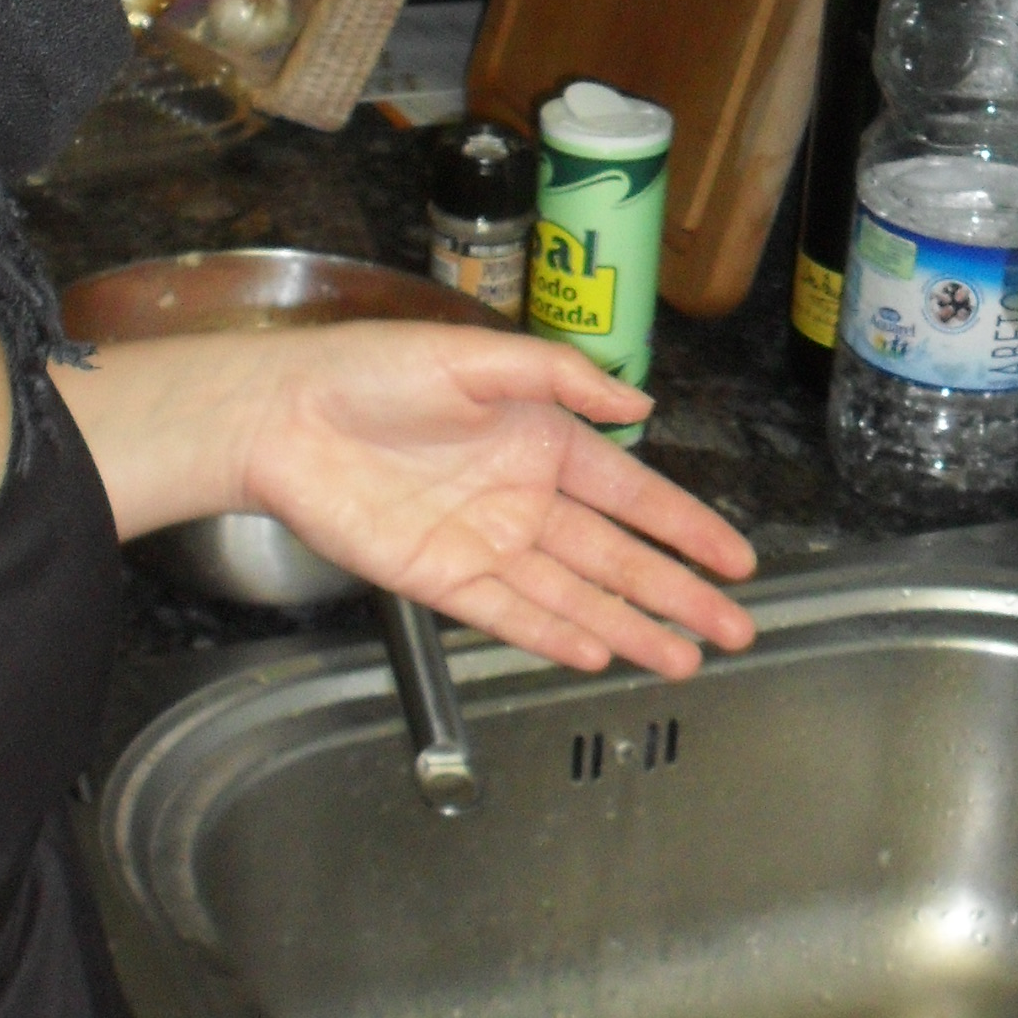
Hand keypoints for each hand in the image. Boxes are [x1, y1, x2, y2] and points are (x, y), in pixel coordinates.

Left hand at [241, 320, 755, 676]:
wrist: (280, 419)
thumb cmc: (370, 372)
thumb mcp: (476, 356)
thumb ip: (561, 379)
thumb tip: (640, 402)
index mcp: (542, 440)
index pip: (634, 494)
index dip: (687, 529)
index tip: (738, 560)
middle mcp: (523, 498)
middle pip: (617, 557)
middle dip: (679, 594)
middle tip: (736, 628)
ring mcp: (485, 544)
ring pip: (575, 596)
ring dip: (631, 629)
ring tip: (685, 661)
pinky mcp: (441, 580)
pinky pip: (510, 616)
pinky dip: (555, 635)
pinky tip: (601, 654)